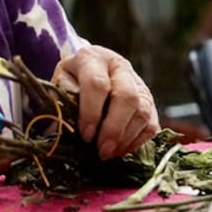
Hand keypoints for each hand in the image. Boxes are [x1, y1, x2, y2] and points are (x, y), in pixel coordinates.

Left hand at [53, 46, 159, 160]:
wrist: (88, 69)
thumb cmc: (71, 80)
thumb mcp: (60, 83)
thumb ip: (63, 100)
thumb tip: (65, 125)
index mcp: (93, 58)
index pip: (97, 83)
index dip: (92, 112)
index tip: (86, 135)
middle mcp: (120, 67)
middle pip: (127, 96)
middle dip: (114, 128)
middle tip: (102, 151)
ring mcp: (138, 83)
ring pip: (142, 111)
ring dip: (126, 138)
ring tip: (109, 153)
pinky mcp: (149, 101)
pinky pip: (151, 124)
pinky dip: (138, 142)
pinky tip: (121, 150)